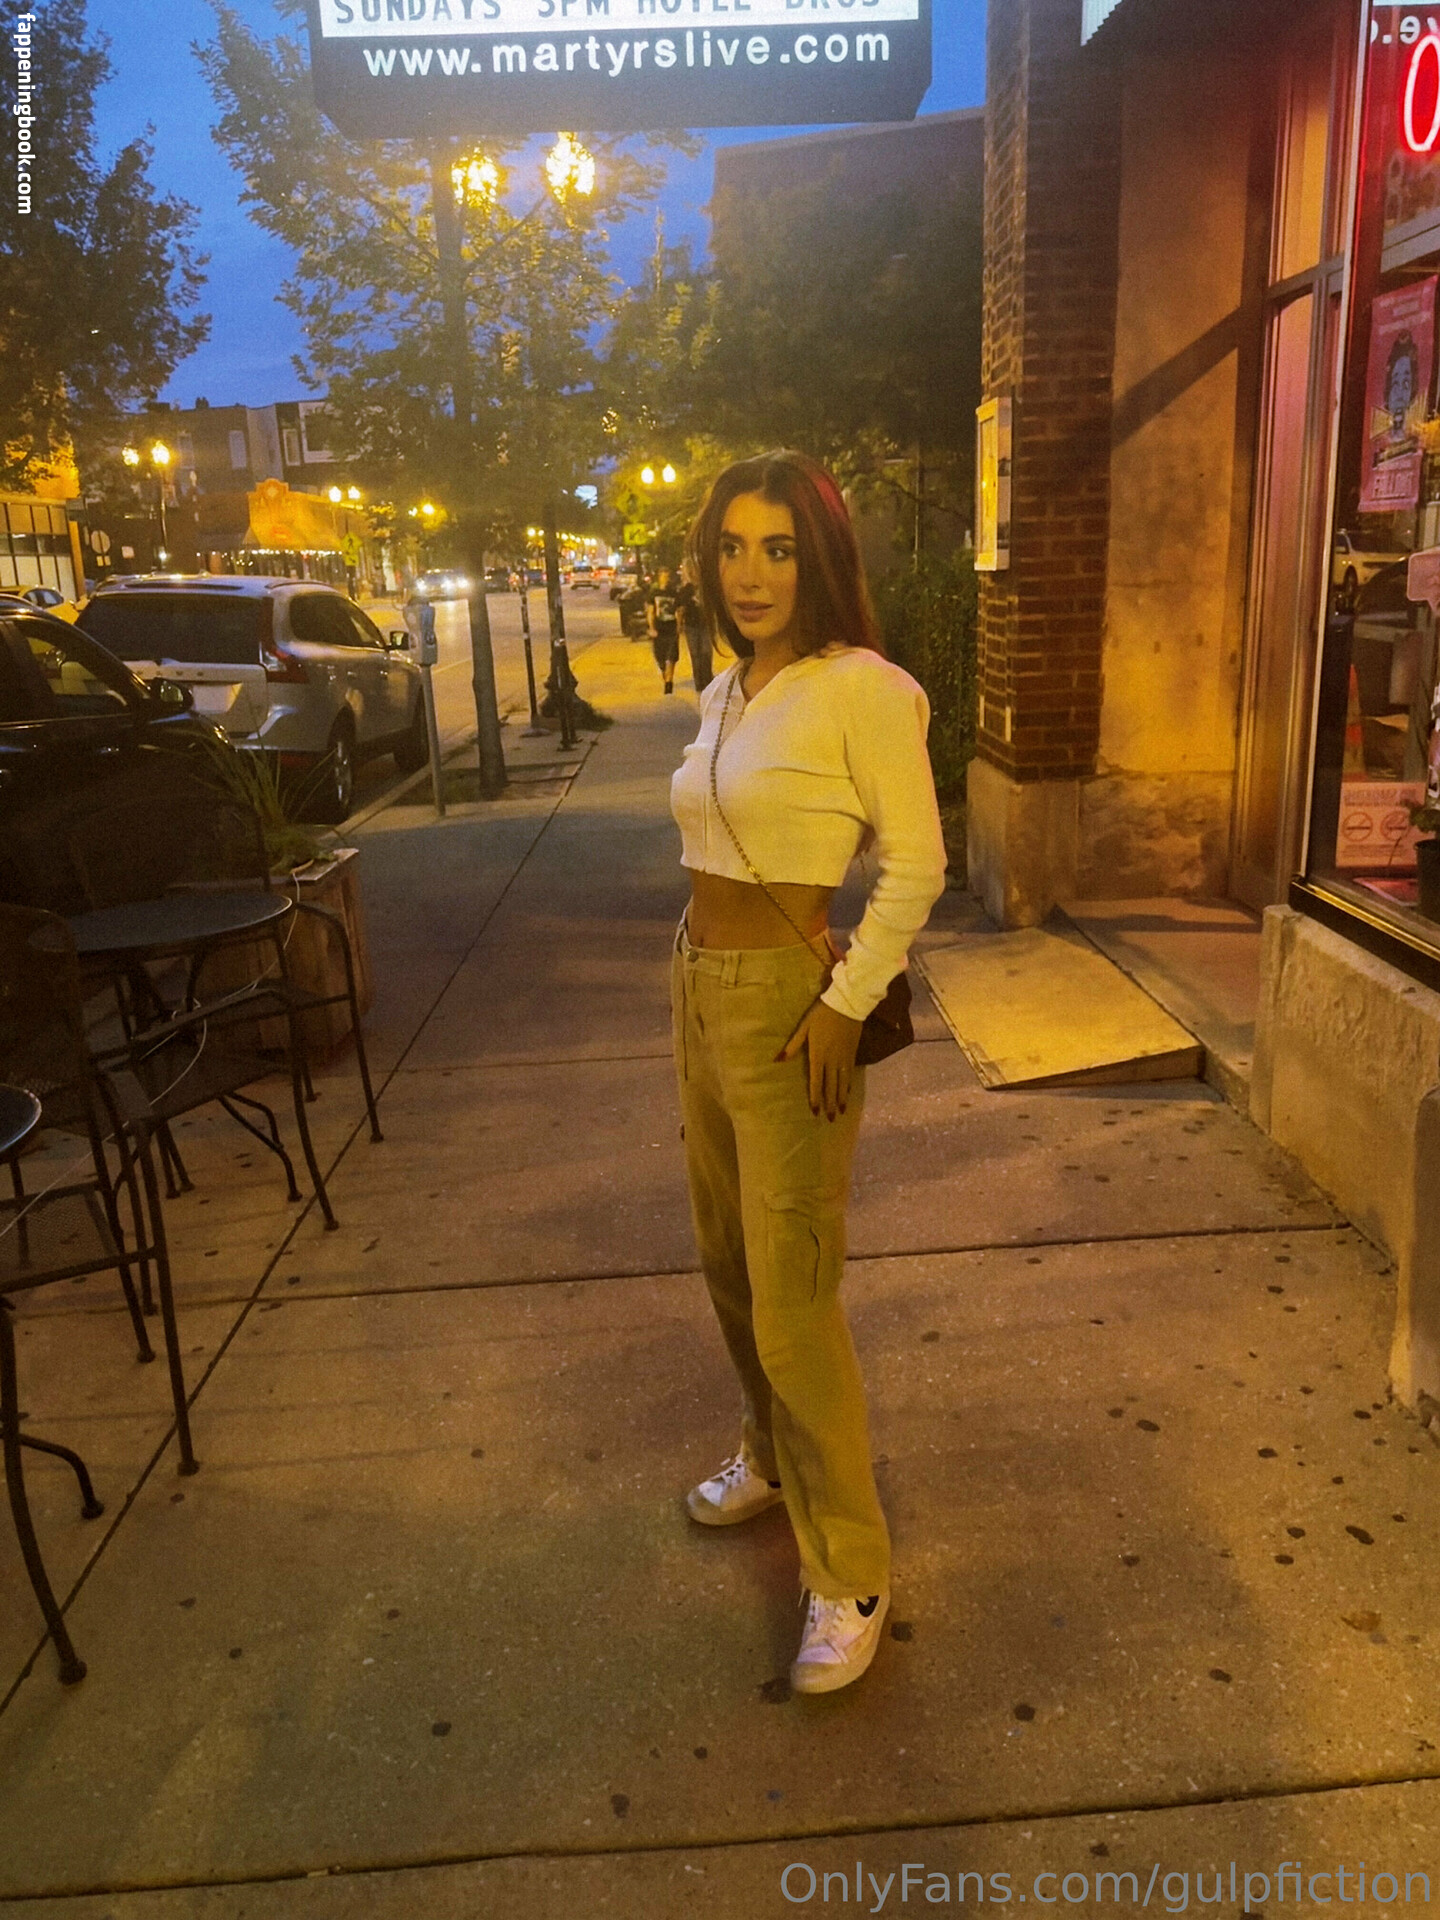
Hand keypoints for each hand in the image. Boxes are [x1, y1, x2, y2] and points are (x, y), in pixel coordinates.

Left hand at [779, 998, 862, 1119]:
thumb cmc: (822, 1014)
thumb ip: (793, 1045)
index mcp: (818, 1055)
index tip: (815, 1111)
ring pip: (843, 1083)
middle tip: (830, 1119)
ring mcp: (844, 1058)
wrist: (847, 1004)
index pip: (815, 1081)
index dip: (815, 1097)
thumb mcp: (804, 1027)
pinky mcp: (853, 1054)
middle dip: (830, 1103)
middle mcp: (832, 1061)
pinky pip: (850, 1074)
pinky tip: (848, 1092)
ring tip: (841, 1112)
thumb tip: (778, 1060)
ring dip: (841, 1098)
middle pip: (831, 1086)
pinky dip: (849, 1086)